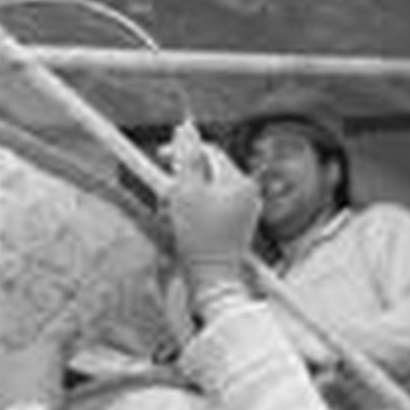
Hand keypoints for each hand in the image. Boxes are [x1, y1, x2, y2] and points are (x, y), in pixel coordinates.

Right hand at [165, 119, 259, 302]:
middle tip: (166, 194)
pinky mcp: (234, 228)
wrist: (211, 282)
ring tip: (172, 215)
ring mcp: (242, 213)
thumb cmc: (200, 240)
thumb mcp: (185, 191)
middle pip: (208, 171)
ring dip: (184, 197)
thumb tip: (186, 128)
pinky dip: (192, 212)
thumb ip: (186, 157)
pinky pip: (210, 209)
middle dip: (182, 179)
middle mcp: (247, 195)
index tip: (162, 156)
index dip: (183, 150)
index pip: (209, 151)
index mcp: (240, 182)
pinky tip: (180, 226)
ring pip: (206, 191)